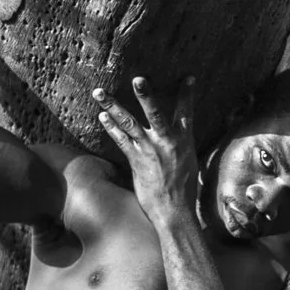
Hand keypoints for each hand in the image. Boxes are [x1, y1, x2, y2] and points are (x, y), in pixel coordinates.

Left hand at [92, 75, 200, 225]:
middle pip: (155, 113)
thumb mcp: (189, 162)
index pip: (187, 112)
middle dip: (146, 94)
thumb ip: (180, 145)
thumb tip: (178, 137)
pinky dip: (111, 128)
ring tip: (100, 92)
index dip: (187, 94)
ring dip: (113, 106)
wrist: (174, 211)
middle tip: (138, 78)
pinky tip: (101, 117)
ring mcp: (150, 151)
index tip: (187, 77)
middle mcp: (167, 142)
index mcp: (184, 141)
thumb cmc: (184, 189)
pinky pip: (121, 141)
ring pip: (129, 123)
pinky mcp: (136, 161)